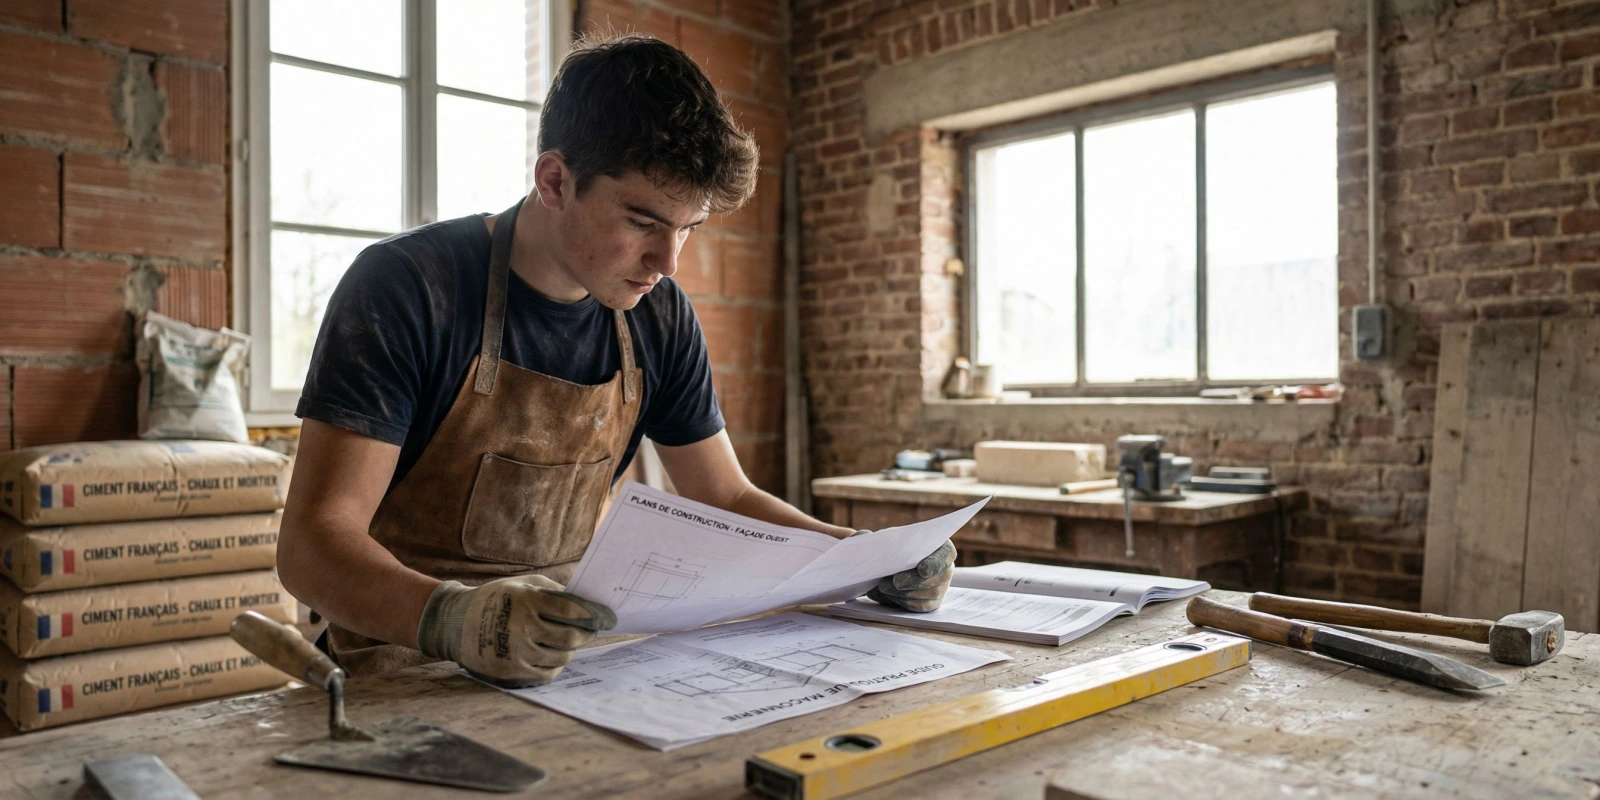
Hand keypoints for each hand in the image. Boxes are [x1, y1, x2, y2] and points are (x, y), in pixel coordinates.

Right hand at [415, 574, 616, 687]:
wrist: (455, 623)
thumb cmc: (495, 599)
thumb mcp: (522, 584)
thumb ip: (554, 591)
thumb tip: (588, 601)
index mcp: (526, 600)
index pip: (572, 611)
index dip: (594, 615)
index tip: (608, 617)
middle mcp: (522, 627)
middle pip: (571, 638)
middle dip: (587, 635)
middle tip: (590, 631)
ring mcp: (516, 652)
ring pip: (562, 657)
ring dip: (569, 649)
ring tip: (565, 640)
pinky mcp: (511, 672)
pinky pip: (547, 674)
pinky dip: (555, 664)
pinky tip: (549, 654)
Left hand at [853, 533, 956, 611]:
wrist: (886, 568)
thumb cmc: (889, 550)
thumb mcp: (881, 539)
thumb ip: (869, 537)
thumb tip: (862, 537)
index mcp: (940, 547)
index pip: (946, 554)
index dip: (936, 562)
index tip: (921, 569)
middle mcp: (945, 568)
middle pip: (938, 577)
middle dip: (913, 581)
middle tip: (892, 582)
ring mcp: (940, 587)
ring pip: (928, 593)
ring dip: (904, 592)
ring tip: (883, 586)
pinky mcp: (931, 603)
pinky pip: (920, 606)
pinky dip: (902, 601)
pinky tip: (888, 593)